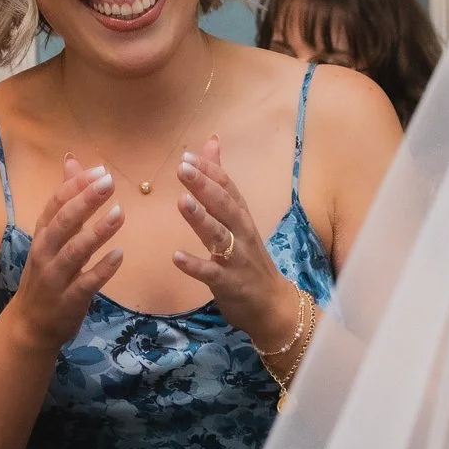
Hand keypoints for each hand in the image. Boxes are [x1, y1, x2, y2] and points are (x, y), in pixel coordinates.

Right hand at [7, 153, 124, 353]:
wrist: (31, 324)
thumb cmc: (47, 274)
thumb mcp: (53, 236)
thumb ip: (66, 200)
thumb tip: (73, 160)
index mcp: (43, 234)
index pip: (55, 204)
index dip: (76, 186)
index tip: (100, 170)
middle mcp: (46, 252)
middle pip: (64, 222)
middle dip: (85, 201)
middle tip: (109, 182)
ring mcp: (56, 277)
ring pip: (75, 251)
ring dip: (97, 231)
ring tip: (120, 213)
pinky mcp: (69, 300)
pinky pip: (86, 283)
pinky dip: (102, 269)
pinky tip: (119, 254)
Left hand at [173, 136, 299, 348]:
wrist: (273, 306)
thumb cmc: (249, 259)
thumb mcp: (237, 220)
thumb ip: (220, 183)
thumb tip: (211, 143)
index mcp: (242, 217)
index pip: (228, 188)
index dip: (210, 171)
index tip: (187, 155)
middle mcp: (242, 233)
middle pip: (225, 206)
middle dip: (205, 186)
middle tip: (182, 168)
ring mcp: (237, 259)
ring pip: (220, 236)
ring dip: (201, 219)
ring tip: (181, 202)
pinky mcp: (230, 284)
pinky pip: (211, 274)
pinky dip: (195, 265)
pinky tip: (176, 257)